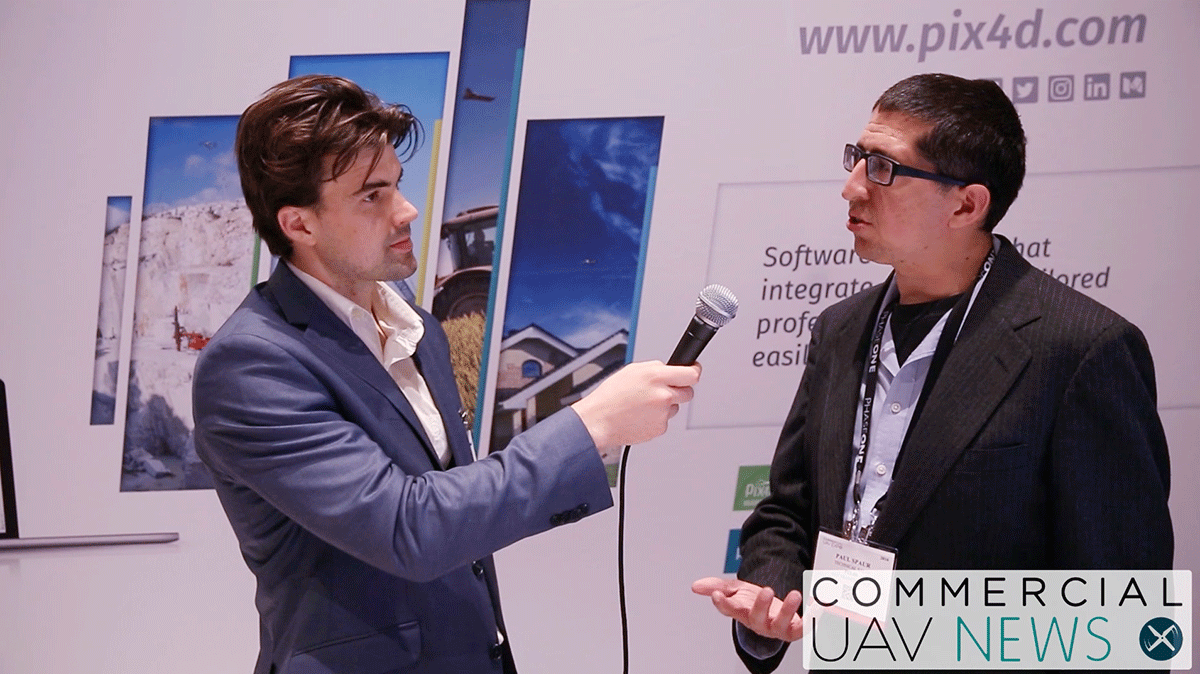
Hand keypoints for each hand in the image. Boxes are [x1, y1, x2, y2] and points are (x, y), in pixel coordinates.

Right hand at [570, 360, 699, 452]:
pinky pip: (665, 420)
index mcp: (655, 376)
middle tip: (665, 390)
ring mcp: (662, 414)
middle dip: (680, 390)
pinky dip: (656, 418)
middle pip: (688, 392)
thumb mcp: (631, 370)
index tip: (694, 369)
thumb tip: (669, 369)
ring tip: (643, 405)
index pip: (691, 374)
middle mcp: (663, 395)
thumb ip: (655, 368)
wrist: (599, 421)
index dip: (695, 371)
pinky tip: (640, 415)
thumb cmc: (610, 397)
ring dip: (665, 405)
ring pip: (675, 407)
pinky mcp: (659, 429)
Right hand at [691, 577, 803, 641]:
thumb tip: (695, 586)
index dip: (722, 603)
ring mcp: (778, 627)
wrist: (773, 612)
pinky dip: (814, 617)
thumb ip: (716, 587)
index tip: (718, 594)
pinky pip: (807, 626)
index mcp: (742, 612)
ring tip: (795, 594)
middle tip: (765, 589)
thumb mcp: (734, 590)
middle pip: (757, 618)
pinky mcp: (796, 629)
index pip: (729, 609)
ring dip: (789, 610)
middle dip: (761, 605)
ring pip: (782, 625)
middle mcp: (759, 622)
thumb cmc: (752, 601)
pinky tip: (820, 605)